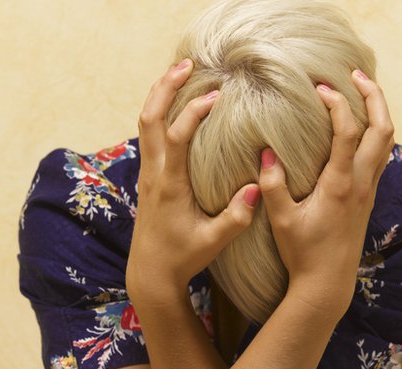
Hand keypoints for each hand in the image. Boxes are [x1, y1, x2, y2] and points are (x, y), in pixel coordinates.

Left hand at [127, 59, 259, 303]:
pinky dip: (160, 109)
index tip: (217, 96)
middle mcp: (154, 174)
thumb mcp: (214, 243)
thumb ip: (236, 218)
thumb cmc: (183, 258)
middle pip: (150, 118)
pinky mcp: (149, 176)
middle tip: (189, 63)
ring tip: (181, 70)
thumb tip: (256, 189)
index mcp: (170, 186)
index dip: (193, 113)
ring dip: (160, 93)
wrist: (150, 272)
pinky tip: (176, 99)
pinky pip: (149, 133)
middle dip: (166, 87)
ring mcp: (148, 173)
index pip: (176, 138)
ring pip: (145, 122)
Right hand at [259, 71, 394, 317]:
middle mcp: (361, 183)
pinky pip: (381, 155)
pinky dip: (375, 132)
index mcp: (340, 185)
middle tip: (354, 75)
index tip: (319, 88)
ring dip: (378, 111)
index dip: (337, 104)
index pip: (348, 132)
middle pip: (383, 128)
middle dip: (373, 96)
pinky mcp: (369, 197)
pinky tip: (359, 128)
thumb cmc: (302, 253)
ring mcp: (369, 189)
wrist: (328, 283)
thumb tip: (266, 152)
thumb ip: (273, 185)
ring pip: (387, 140)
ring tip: (360, 92)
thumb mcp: (280, 220)